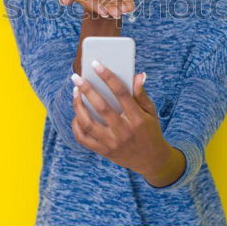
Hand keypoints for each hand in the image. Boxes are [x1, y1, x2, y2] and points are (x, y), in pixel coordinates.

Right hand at [59, 0, 134, 18]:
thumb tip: (63, 0)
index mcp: (93, 3)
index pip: (95, 7)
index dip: (99, 8)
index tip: (103, 10)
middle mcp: (106, 5)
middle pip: (108, 9)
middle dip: (111, 10)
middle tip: (114, 12)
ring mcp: (116, 2)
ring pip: (120, 8)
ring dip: (121, 10)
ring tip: (122, 10)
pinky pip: (129, 4)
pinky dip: (129, 6)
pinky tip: (129, 7)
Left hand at [70, 61, 172, 178]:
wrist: (151, 161)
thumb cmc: (150, 131)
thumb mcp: (151, 112)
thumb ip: (141, 94)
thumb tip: (137, 75)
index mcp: (137, 118)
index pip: (121, 93)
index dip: (108, 77)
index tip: (96, 64)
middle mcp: (124, 131)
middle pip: (101, 107)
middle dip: (86, 89)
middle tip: (76, 77)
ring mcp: (112, 143)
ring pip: (88, 123)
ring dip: (78, 106)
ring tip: (75, 93)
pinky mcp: (104, 152)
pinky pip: (83, 139)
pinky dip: (76, 126)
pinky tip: (76, 114)